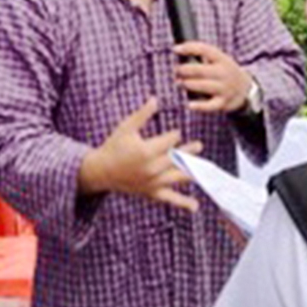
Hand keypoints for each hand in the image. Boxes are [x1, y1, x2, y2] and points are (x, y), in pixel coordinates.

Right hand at [79, 96, 202, 210]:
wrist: (101, 171)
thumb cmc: (114, 146)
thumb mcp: (126, 127)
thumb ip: (142, 114)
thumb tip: (155, 99)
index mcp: (146, 151)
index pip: (170, 141)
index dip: (175, 136)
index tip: (176, 134)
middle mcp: (152, 168)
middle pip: (178, 158)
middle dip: (189, 151)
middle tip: (199, 145)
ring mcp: (153, 183)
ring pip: (179, 177)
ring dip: (193, 172)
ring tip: (205, 169)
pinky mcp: (152, 193)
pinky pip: (169, 199)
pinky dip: (183, 203)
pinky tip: (195, 207)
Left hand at [174, 42, 251, 113]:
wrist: (245, 89)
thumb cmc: (224, 71)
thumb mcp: (219, 60)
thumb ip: (203, 56)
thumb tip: (178, 53)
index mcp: (222, 59)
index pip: (205, 50)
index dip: (189, 48)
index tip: (175, 49)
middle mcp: (224, 73)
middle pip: (201, 70)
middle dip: (185, 70)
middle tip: (177, 70)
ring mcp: (224, 88)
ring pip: (203, 86)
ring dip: (188, 84)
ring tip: (179, 82)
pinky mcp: (223, 102)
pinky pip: (209, 105)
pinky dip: (199, 106)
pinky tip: (189, 104)